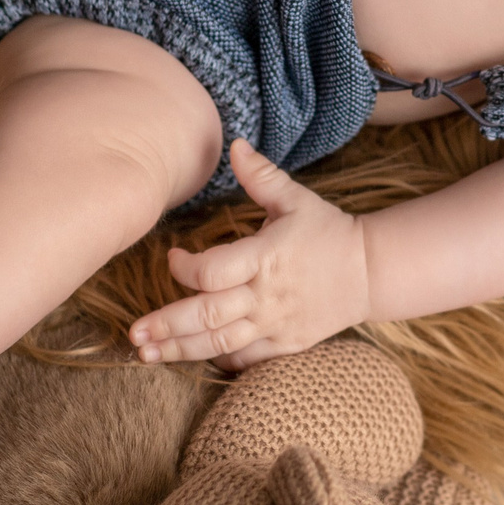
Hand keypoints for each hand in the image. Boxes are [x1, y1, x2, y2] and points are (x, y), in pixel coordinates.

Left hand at [129, 142, 371, 369]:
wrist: (370, 271)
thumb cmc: (328, 231)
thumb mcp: (296, 199)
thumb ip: (261, 177)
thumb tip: (234, 144)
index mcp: (267, 257)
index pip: (214, 271)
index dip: (184, 268)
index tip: (172, 258)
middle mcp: (267, 295)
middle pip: (208, 315)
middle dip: (167, 326)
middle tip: (133, 334)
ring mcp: (276, 323)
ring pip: (220, 343)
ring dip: (180, 350)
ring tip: (146, 355)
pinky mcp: (285, 344)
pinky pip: (245, 359)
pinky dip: (217, 360)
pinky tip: (189, 359)